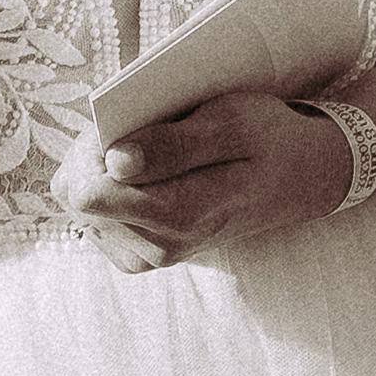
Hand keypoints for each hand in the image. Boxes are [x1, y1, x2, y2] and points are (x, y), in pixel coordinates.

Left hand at [52, 93, 353, 269]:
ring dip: (101, 171)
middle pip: (77, 199)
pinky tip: (143, 171)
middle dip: (91, 155)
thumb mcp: (230, 121)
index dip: (89, 148)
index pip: (87, 193)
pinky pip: (98, 220)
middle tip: (133, 125)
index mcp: (178, 214)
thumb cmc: (265, 138)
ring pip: (84, 209)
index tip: (120, 119)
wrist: (298, 178)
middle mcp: (160, 246)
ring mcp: (151, 256)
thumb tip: (113, 161)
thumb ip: (172, 144)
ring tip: (146, 146)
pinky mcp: (145, 255)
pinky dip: (111, 189)